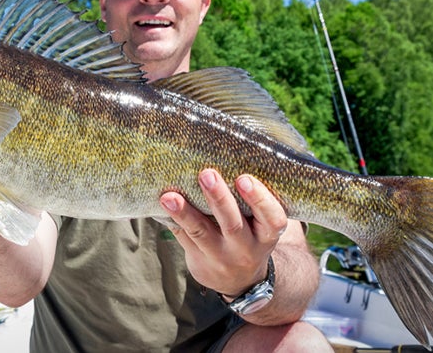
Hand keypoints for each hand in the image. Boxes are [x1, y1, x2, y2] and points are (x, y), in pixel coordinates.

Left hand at [159, 169, 287, 297]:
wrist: (241, 279)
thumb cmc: (251, 234)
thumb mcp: (261, 223)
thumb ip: (252, 198)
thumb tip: (229, 154)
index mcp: (267, 234)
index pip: (272, 219)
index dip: (259, 199)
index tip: (244, 178)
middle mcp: (246, 249)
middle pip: (233, 224)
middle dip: (219, 198)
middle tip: (207, 174)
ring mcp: (221, 258)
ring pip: (201, 233)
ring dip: (185, 212)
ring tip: (168, 196)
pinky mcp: (199, 261)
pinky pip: (184, 238)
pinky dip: (173, 220)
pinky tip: (161, 203)